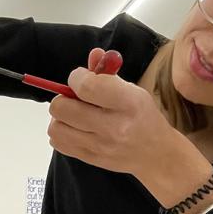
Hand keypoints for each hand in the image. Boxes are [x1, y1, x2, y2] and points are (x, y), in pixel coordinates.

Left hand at [48, 48, 212, 206]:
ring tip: (74, 113)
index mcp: (128, 103)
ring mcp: (100, 146)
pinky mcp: (91, 159)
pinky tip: (74, 127)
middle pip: (63, 108)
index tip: (80, 77)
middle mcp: (114, 127)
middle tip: (75, 97)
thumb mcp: (132, 90)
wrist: (155, 153)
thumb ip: (108, 72)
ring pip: (56, 126)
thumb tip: (93, 54)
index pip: (87, 87)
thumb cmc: (142, 116)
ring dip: (60, 116)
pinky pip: (58, 142)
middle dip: (64, 97)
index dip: (76, 78)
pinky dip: (61, 132)